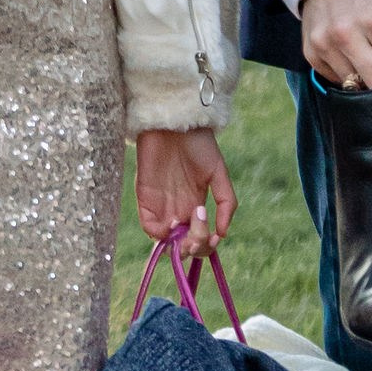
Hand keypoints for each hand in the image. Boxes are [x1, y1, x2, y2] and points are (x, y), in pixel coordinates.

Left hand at [134, 128, 234, 253]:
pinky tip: (172, 225)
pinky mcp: (145, 199)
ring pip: (166, 242)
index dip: (206, 245)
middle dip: (194, 248)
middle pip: (183, 245)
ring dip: (178, 246)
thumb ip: (226, 201)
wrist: (177, 122)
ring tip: (187, 232)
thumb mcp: (219, 172)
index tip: (215, 236)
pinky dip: (159, 234)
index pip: (199, 238)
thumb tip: (224, 233)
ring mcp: (161, 206)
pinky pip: (148, 226)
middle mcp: (178, 209)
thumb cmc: (199, 143)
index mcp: (195, 205)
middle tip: (199, 234)